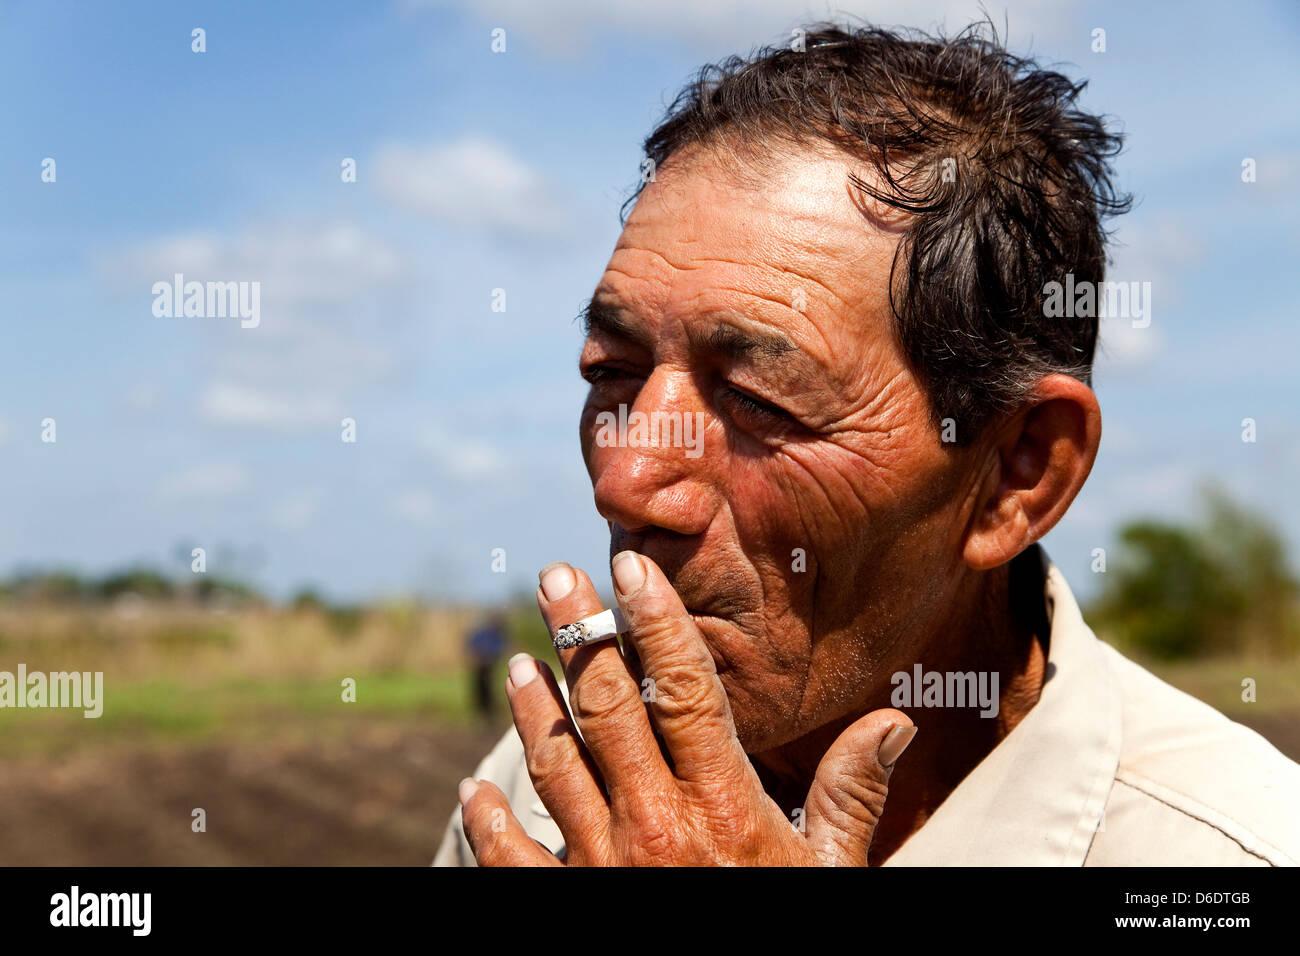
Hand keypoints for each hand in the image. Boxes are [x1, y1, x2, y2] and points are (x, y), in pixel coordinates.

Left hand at [459, 551, 915, 865]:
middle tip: (555, 578)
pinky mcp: (565, 905)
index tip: (633, 572)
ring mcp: (603, 866)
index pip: (686, 692)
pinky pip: (513, 858)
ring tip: (520, 663)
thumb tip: (893, 721)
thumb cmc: (782, 931)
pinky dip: (489, 822)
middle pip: (610, 708)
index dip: (658, 625)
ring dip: (534, 708)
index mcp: (723, 806)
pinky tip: (476, 789)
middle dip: (580, 636)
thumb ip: (850, 794)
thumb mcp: (829, 873)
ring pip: (557, 765)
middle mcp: (657, 824)